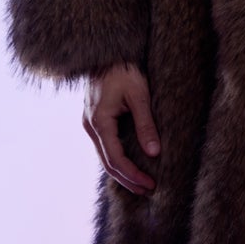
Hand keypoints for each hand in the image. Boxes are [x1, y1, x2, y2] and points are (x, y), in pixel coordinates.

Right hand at [83, 64, 160, 193]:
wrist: (107, 53)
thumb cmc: (124, 70)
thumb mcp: (139, 95)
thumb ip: (146, 124)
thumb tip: (154, 152)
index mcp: (100, 122)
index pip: (116, 159)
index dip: (133, 175)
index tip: (150, 184)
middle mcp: (91, 126)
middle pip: (108, 163)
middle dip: (128, 179)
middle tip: (148, 190)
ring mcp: (90, 123)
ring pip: (104, 156)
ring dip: (122, 172)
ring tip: (141, 183)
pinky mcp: (95, 120)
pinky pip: (104, 146)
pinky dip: (117, 159)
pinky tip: (130, 164)